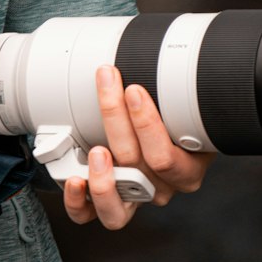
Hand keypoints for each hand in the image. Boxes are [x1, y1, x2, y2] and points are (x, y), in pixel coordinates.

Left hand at [63, 64, 213, 228]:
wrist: (160, 135)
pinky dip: (79, 203)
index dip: (149, 124)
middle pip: (138, 166)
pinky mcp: (107, 204)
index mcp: (188, 167)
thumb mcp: (184, 101)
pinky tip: (73, 180)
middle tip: (108, 86)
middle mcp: (162, 187)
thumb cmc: (171, 115)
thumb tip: (158, 45)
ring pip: (118, 206)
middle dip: (118, 120)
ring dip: (103, 178)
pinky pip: (92, 216)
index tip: (133, 89)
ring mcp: (134, 200)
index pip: (169, 156)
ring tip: (95, 151)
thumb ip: (176, 85)